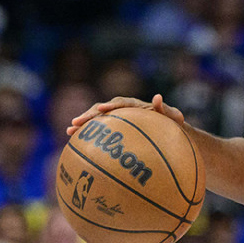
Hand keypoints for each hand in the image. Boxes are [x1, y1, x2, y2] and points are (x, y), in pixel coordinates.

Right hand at [66, 94, 184, 135]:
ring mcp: (118, 120)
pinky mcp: (115, 130)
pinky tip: (75, 146)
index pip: (121, 103)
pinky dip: (88, 136)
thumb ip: (167, 109)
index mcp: (136, 106)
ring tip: (69, 131)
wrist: (172, 134)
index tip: (101, 110)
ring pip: (98, 120)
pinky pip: (100, 132)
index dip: (110, 106)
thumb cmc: (174, 126)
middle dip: (89, 115)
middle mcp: (125, 110)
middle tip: (75, 122)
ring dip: (84, 124)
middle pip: (103, 110)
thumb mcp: (174, 118)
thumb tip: (158, 97)